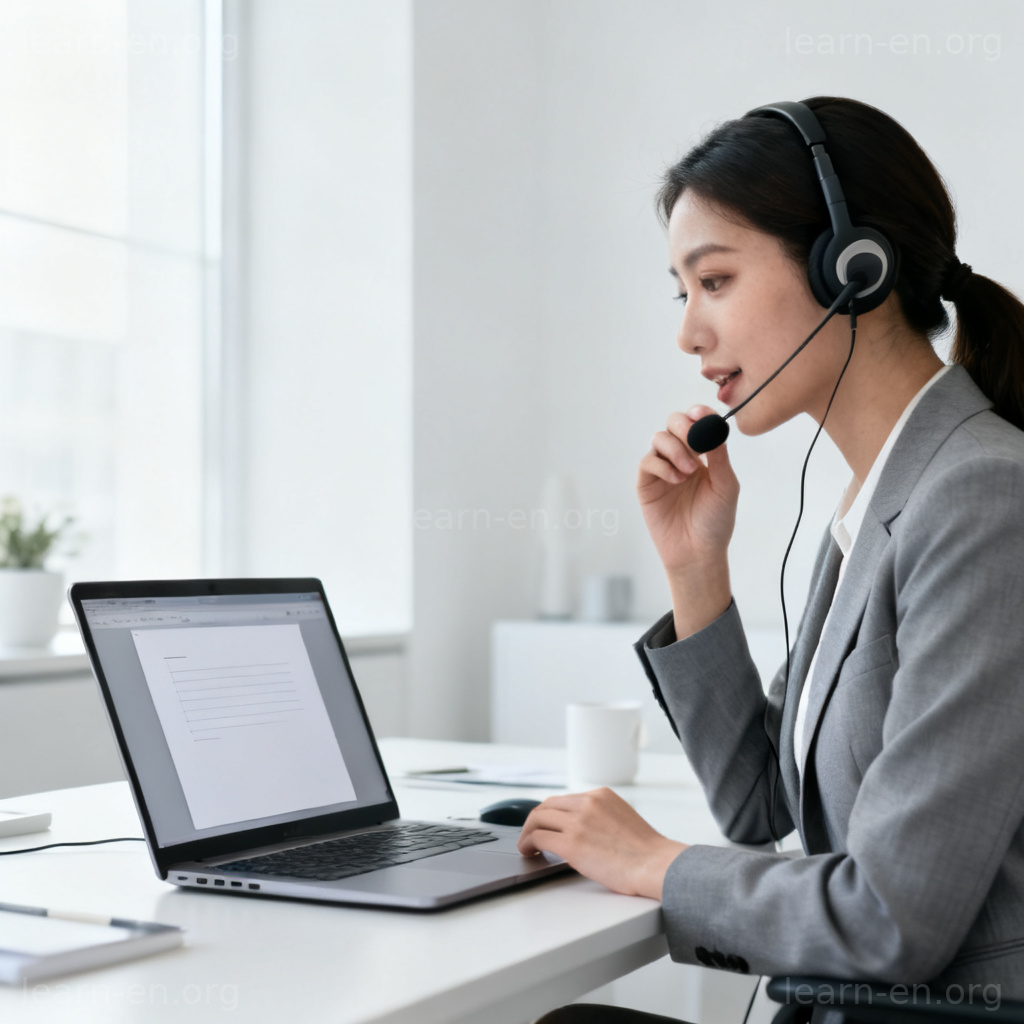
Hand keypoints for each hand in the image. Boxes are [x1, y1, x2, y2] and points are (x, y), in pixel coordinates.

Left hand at [516, 788, 686, 899]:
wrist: (656, 865)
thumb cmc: (645, 852)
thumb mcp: (622, 818)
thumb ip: (600, 816)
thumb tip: (580, 828)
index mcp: (600, 795)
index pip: (565, 799)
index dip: (551, 813)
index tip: (546, 824)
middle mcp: (587, 802)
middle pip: (547, 805)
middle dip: (535, 820)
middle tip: (530, 835)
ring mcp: (578, 821)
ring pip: (538, 818)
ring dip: (528, 832)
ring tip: (526, 845)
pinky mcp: (571, 843)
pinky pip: (539, 837)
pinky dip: (528, 843)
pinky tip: (529, 852)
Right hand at [637, 405, 739, 571]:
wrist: (697, 552)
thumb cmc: (715, 522)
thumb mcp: (725, 486)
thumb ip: (719, 456)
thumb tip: (713, 427)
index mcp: (704, 454)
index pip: (697, 423)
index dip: (698, 414)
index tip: (702, 415)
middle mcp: (682, 457)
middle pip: (674, 423)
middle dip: (683, 425)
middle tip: (694, 439)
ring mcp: (662, 469)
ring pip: (659, 438)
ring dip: (675, 449)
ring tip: (688, 471)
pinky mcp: (647, 484)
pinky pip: (647, 461)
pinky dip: (662, 465)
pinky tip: (676, 480)